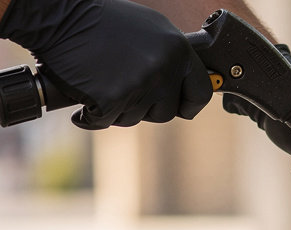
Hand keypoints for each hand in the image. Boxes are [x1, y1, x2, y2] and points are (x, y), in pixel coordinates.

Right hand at [0, 0, 211, 128]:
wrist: (58, 14)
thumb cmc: (101, 20)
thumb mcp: (150, 30)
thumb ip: (171, 59)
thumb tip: (186, 86)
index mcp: (178, 49)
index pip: (201, 92)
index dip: (189, 104)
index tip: (181, 108)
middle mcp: (163, 68)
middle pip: (166, 113)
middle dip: (146, 106)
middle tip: (124, 83)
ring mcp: (139, 85)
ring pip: (136, 119)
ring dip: (119, 108)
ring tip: (102, 78)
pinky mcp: (112, 99)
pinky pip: (107, 122)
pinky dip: (93, 115)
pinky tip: (86, 94)